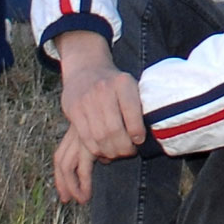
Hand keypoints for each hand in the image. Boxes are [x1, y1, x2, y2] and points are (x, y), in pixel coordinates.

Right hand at [55, 38, 146, 184]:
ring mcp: (86, 100)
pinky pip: (86, 138)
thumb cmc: (114, 83)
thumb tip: (150, 133)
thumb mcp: (130, 85)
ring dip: (110, 151)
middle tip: (129, 152)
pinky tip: (103, 151)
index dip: (137, 131)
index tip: (140, 141)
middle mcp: (103, 90)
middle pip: (114, 129)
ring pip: (99, 137)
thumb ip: (138, 105)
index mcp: (123, 82)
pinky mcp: (73, 110)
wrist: (86, 69)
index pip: (131, 111)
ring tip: (117, 153)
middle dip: (124, 147)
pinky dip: (96, 150)